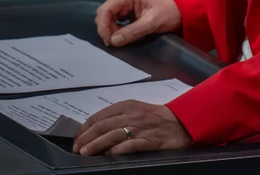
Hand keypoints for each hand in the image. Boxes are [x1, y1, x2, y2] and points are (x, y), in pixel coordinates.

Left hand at [72, 100, 191, 155]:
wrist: (182, 123)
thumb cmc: (156, 117)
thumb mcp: (135, 110)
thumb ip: (118, 117)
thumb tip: (95, 130)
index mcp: (126, 106)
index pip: (99, 116)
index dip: (85, 128)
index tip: (77, 138)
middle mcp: (132, 115)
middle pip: (103, 126)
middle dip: (86, 138)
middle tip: (77, 148)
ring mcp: (141, 128)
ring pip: (113, 135)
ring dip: (96, 144)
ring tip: (85, 152)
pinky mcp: (150, 140)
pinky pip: (131, 145)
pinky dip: (118, 149)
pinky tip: (109, 154)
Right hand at [95, 0, 181, 46]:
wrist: (180, 8)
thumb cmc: (169, 12)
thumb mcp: (152, 23)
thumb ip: (132, 31)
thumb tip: (113, 41)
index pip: (105, 10)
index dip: (103, 26)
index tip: (109, 42)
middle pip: (104, 14)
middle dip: (106, 29)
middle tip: (115, 44)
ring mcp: (123, 3)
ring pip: (107, 18)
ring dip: (110, 30)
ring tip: (120, 41)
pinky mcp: (126, 10)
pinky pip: (114, 20)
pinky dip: (115, 30)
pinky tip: (122, 37)